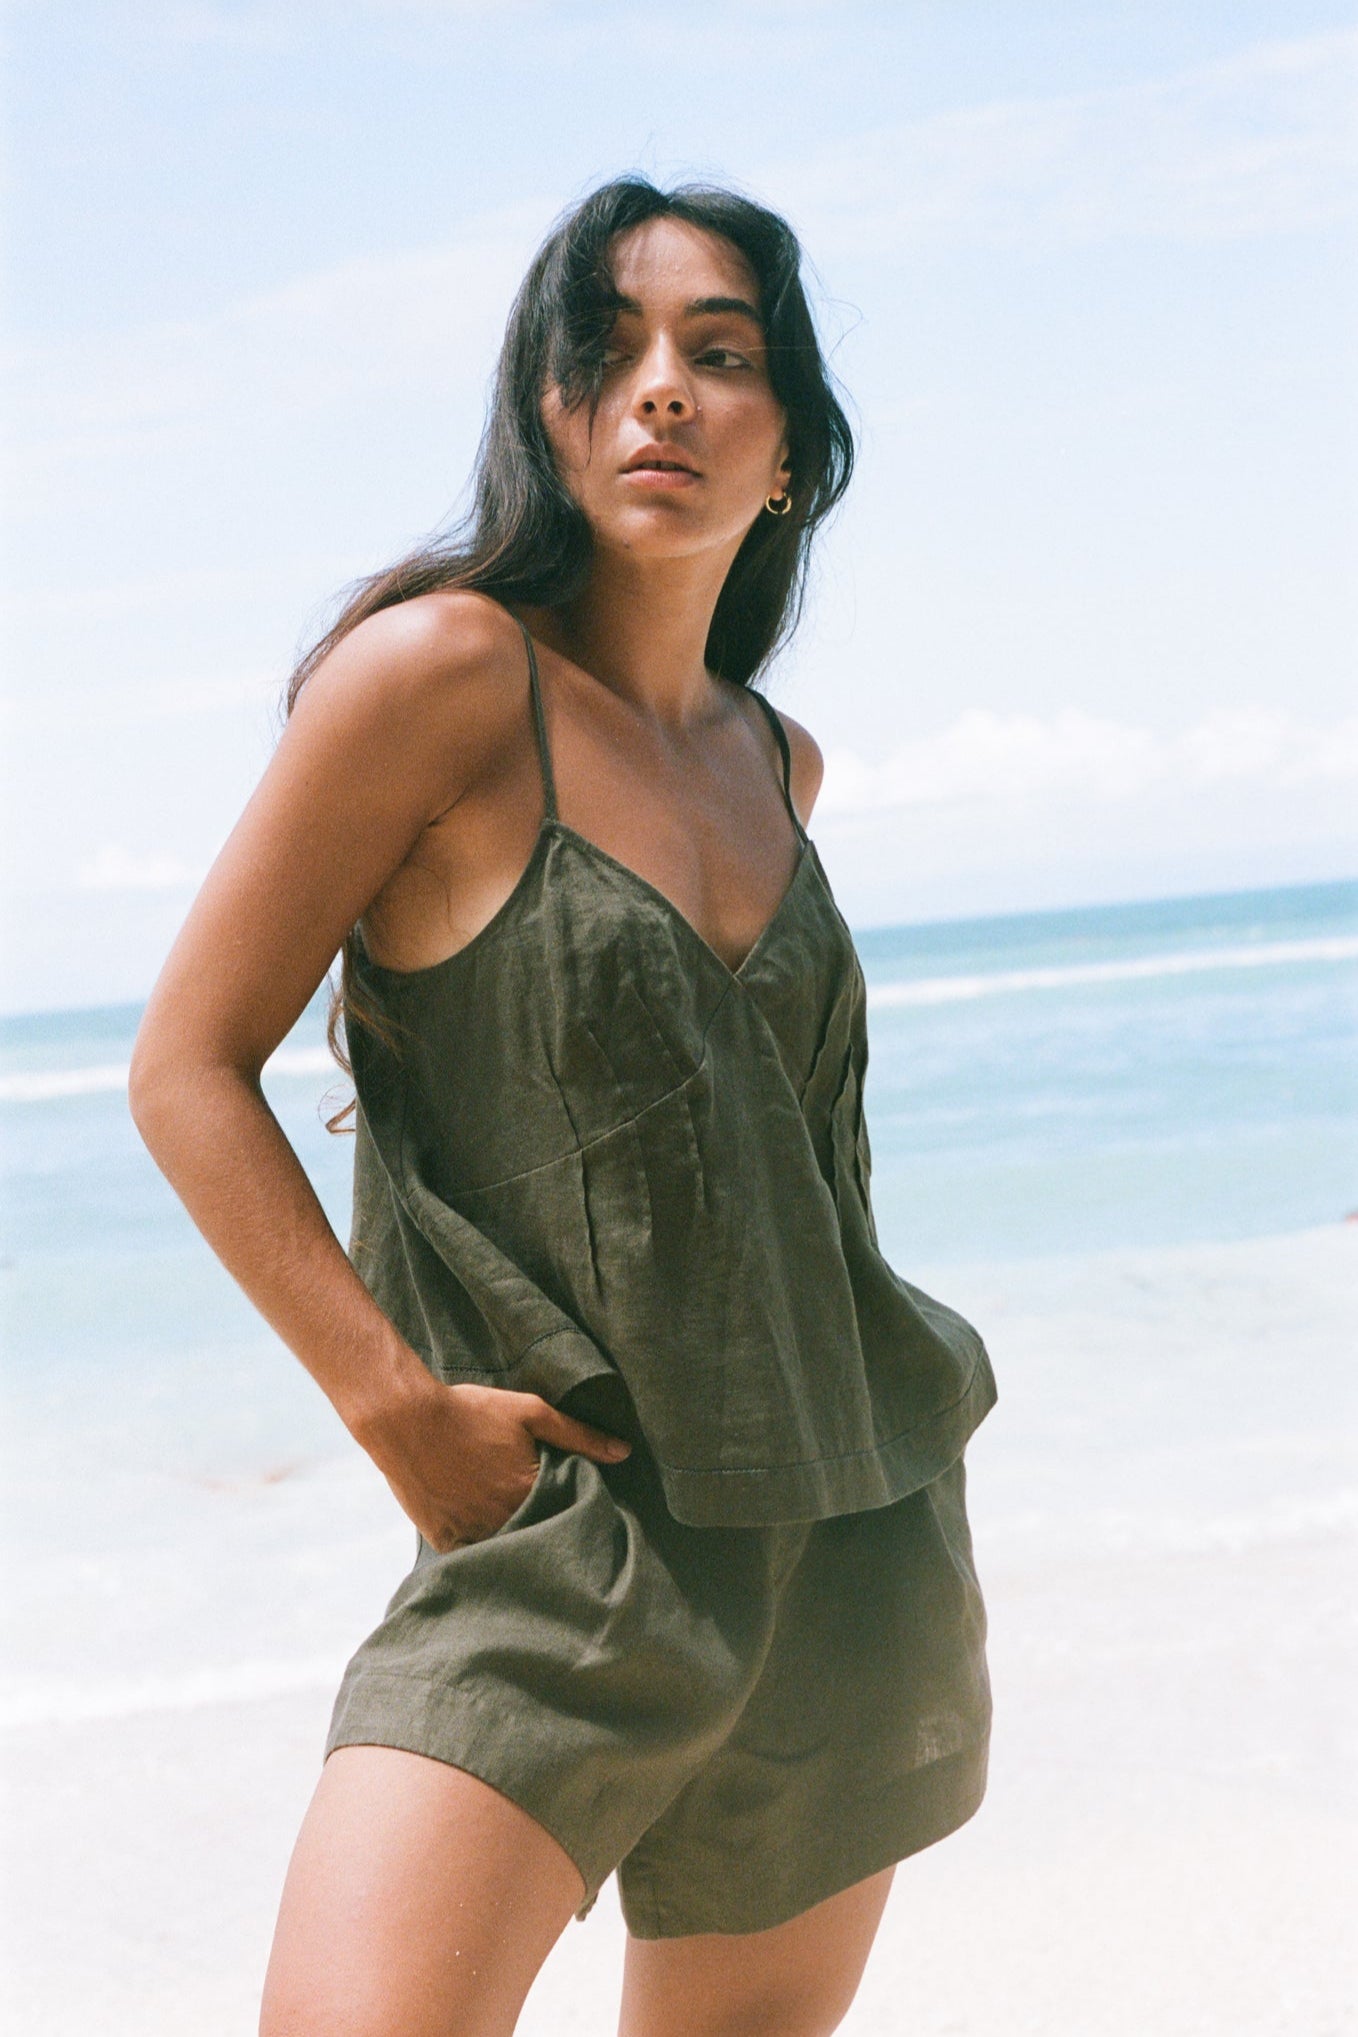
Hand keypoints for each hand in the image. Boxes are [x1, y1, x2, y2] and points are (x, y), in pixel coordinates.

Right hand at [355, 1375, 630, 1551]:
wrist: (406, 1419)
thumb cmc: (469, 1411)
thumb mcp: (529, 1412)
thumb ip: (578, 1435)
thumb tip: (624, 1452)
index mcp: (529, 1491)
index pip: (564, 1513)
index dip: (570, 1509)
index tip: (574, 1507)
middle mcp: (503, 1519)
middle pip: (535, 1534)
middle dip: (542, 1528)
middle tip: (542, 1517)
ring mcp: (471, 1533)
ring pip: (503, 1547)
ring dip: (512, 1539)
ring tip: (512, 1526)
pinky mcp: (443, 1540)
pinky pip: (469, 1556)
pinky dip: (478, 1547)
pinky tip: (482, 1533)